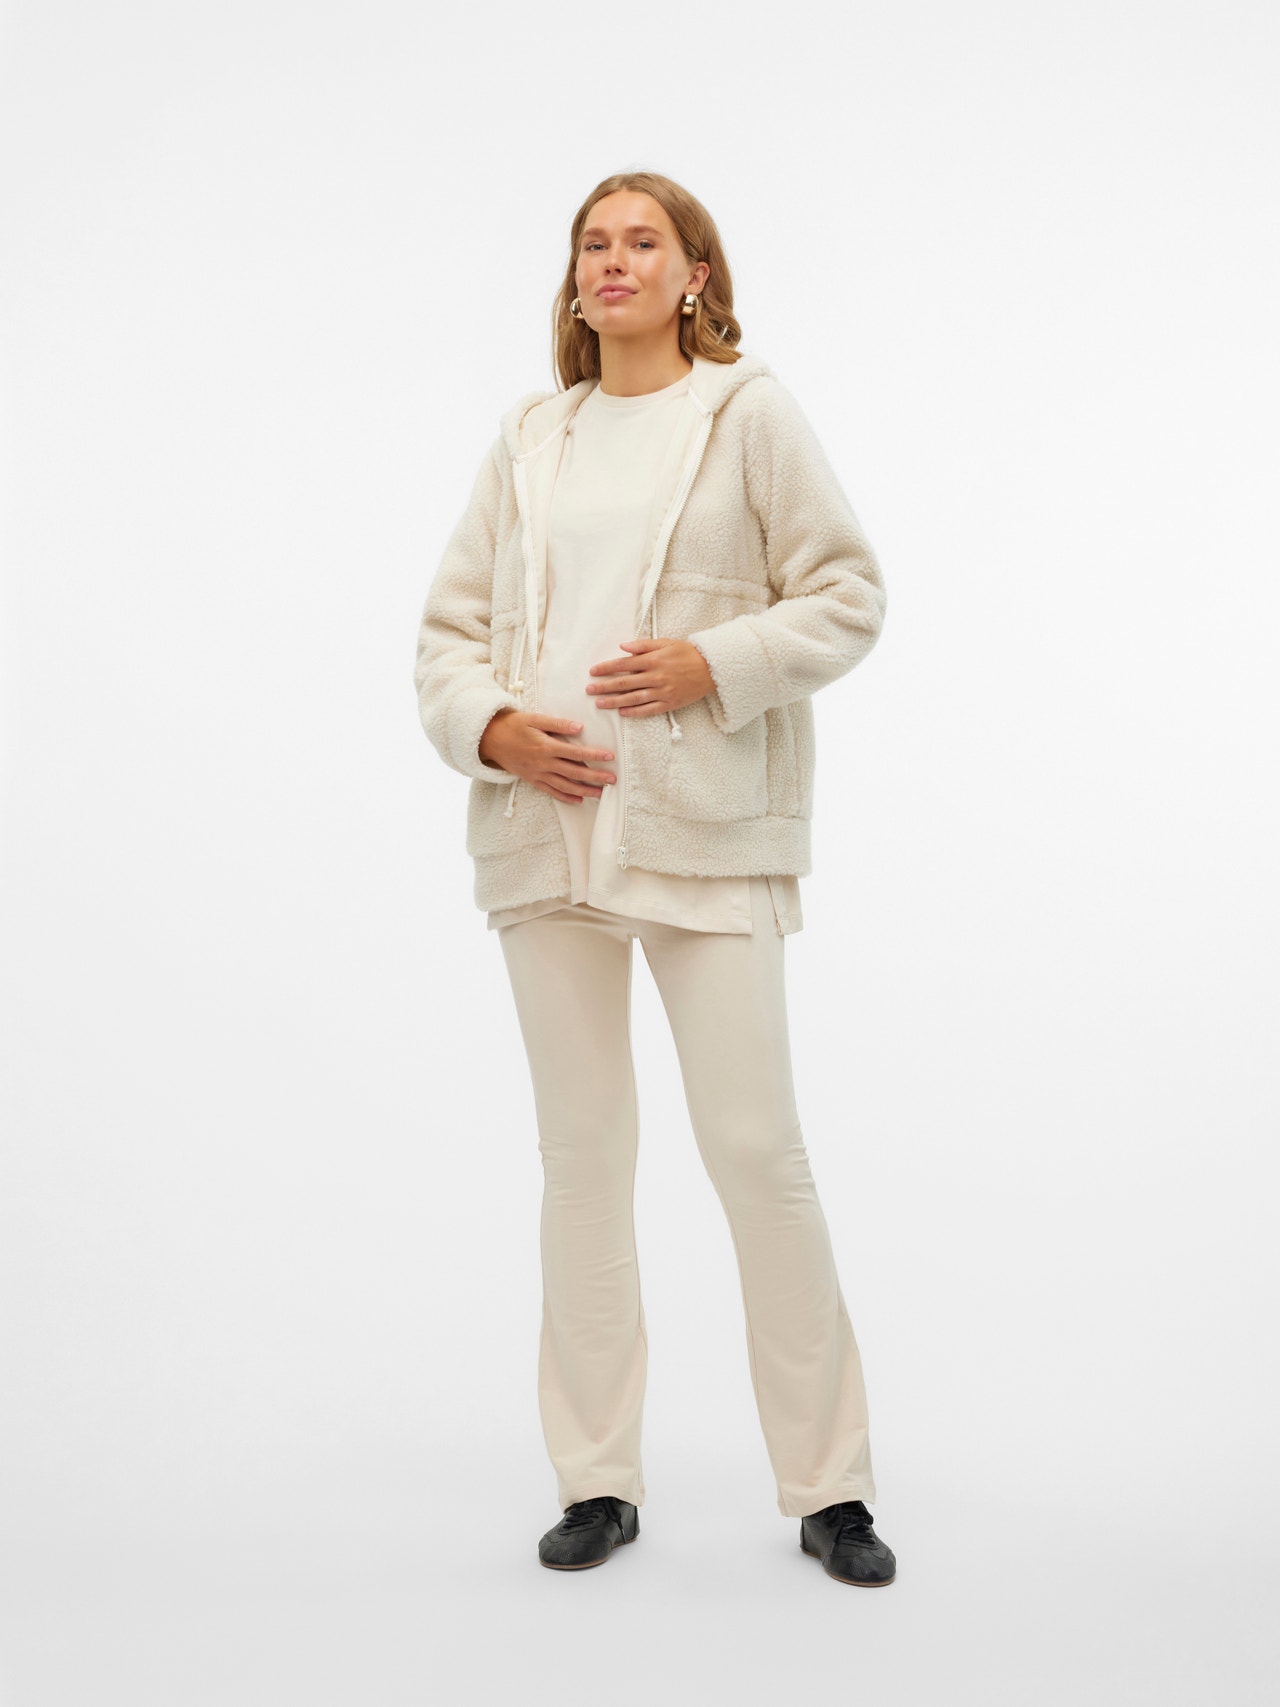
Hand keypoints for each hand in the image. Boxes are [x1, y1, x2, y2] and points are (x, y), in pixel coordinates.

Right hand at [478, 709, 616, 804]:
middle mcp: (544, 764)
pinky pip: (551, 792)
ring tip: (601, 793)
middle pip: (574, 773)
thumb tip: (579, 727)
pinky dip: (566, 798)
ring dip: (585, 791)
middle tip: (613, 780)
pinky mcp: (533, 780)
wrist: (490, 739)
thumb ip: (557, 724)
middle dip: (595, 777)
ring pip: (565, 786)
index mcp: (546, 747)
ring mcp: (538, 774)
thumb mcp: (534, 719)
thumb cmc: (514, 726)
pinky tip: (579, 800)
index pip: (576, 753)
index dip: (594, 756)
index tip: (610, 757)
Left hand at [584, 638, 713, 716]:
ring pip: (633, 698)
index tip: (593, 672)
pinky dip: (634, 712)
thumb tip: (623, 647)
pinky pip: (648, 709)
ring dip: (614, 701)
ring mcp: (662, 691)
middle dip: (604, 686)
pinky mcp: (670, 703)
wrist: (711, 668)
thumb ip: (643, 645)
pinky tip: (622, 713)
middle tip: (589, 690)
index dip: (606, 668)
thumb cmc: (687, 653)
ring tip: (599, 704)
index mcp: (653, 660)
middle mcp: (655, 676)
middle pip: (624, 683)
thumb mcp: (665, 643)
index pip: (623, 664)